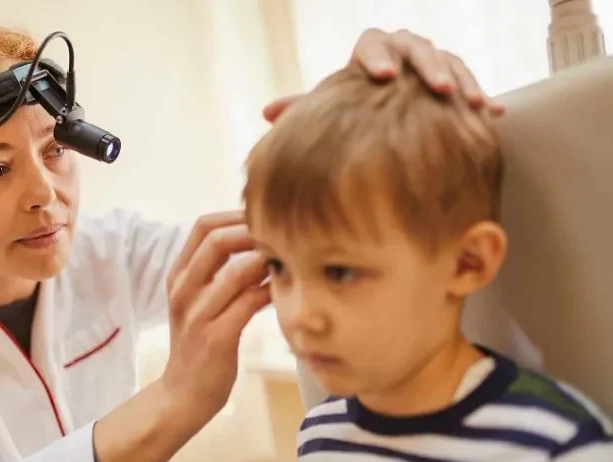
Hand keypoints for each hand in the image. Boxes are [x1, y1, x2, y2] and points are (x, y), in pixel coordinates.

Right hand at [162, 211, 270, 416]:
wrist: (183, 394)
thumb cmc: (200, 345)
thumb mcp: (199, 303)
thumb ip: (217, 273)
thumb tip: (257, 241)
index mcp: (178, 276)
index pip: (203, 226)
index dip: (236, 214)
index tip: (264, 219)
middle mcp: (183, 290)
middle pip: (217, 239)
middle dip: (254, 232)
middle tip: (283, 237)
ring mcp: (197, 314)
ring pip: (235, 270)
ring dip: (267, 261)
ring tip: (288, 262)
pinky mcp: (215, 337)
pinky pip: (248, 302)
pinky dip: (270, 291)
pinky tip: (284, 292)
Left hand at [263, 28, 504, 122]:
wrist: (382, 122)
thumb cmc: (351, 114)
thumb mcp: (330, 112)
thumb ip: (304, 110)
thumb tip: (267, 114)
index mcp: (368, 55)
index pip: (371, 42)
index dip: (376, 55)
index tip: (381, 76)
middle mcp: (402, 53)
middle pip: (417, 46)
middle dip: (428, 66)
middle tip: (436, 88)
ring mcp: (431, 65)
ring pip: (450, 61)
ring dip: (462, 80)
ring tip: (472, 102)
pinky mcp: (456, 82)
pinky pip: (471, 82)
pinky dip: (481, 96)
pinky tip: (492, 114)